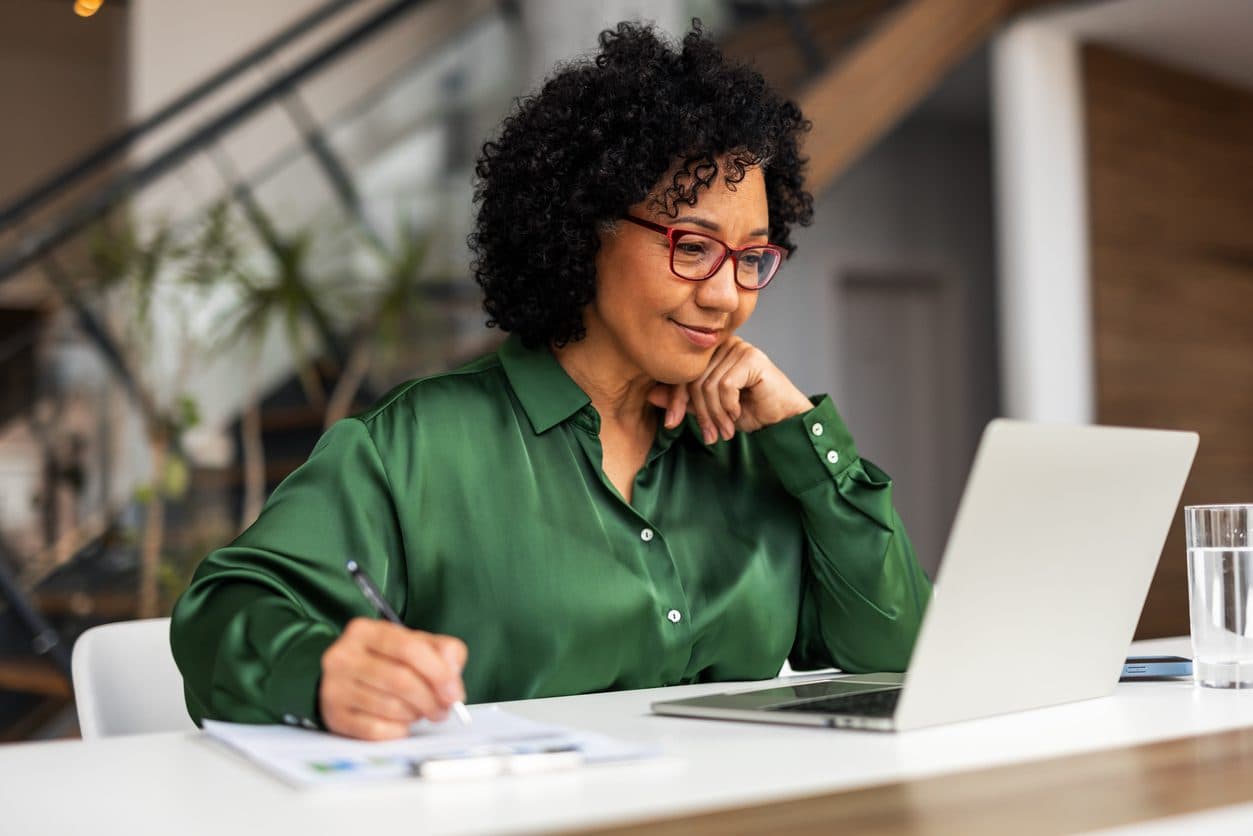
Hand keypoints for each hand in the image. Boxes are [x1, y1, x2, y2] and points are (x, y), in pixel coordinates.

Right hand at [318, 617, 467, 739]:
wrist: (346, 680)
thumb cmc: (387, 661)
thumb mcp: (415, 644)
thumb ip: (443, 651)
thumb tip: (451, 678)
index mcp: (364, 631)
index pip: (408, 648)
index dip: (438, 672)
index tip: (454, 692)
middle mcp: (342, 657)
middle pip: (400, 680)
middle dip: (430, 699)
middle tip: (445, 709)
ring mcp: (334, 688)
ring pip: (390, 707)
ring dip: (416, 714)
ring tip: (422, 711)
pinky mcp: (335, 717)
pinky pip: (376, 730)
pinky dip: (398, 730)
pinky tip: (401, 722)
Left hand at [648, 336, 811, 443]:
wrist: (782, 419)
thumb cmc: (749, 411)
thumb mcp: (709, 409)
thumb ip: (684, 400)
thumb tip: (650, 395)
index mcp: (711, 352)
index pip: (682, 372)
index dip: (674, 398)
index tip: (671, 423)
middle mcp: (724, 345)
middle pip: (693, 379)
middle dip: (699, 412)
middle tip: (711, 434)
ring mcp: (739, 348)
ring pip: (708, 385)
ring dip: (715, 414)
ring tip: (725, 430)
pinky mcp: (752, 358)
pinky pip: (725, 385)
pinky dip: (729, 406)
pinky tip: (738, 414)